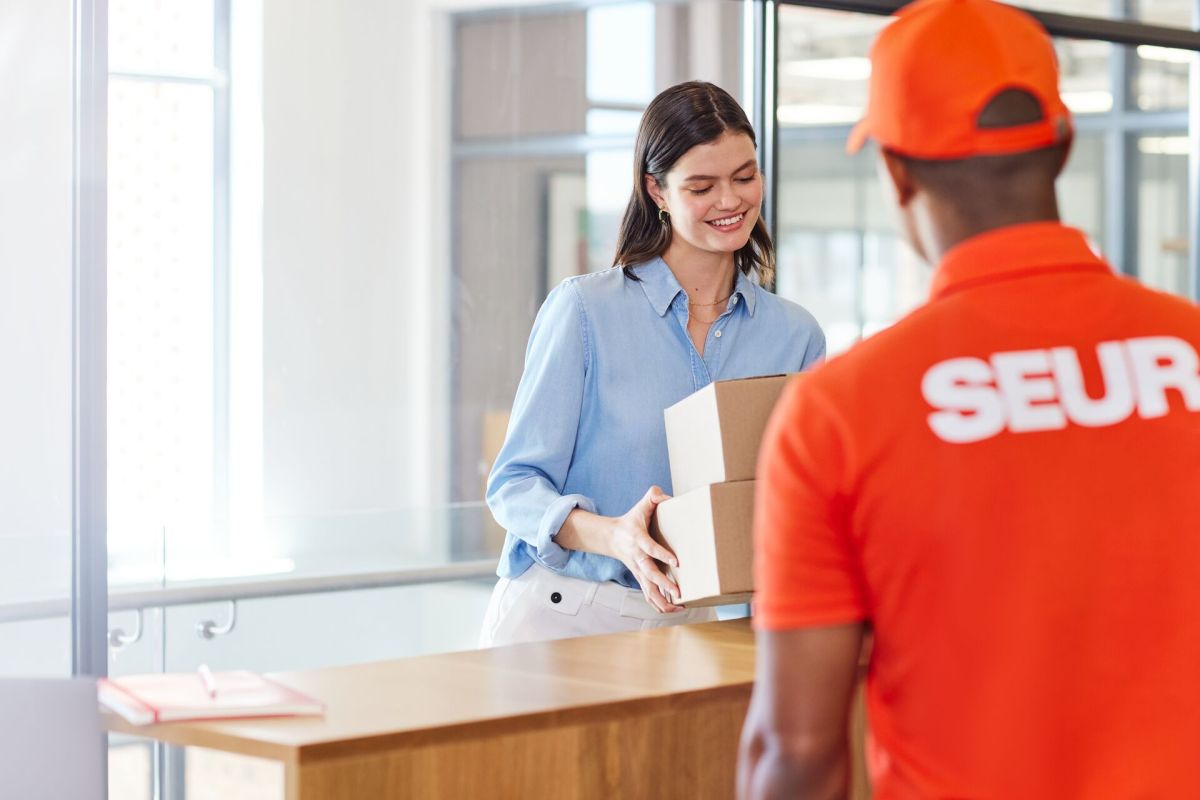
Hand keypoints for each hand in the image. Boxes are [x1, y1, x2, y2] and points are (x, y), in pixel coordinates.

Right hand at [610, 486, 683, 613]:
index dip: (662, 555)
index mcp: (638, 540)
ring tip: (679, 607)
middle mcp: (637, 558)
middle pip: (649, 574)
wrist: (611, 537)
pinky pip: (648, 595)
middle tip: (678, 591)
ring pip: (648, 590)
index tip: (677, 562)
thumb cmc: (631, 520)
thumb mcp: (640, 506)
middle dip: (663, 584)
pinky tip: (673, 609)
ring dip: (662, 601)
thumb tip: (665, 496)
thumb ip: (653, 496)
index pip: (650, 548)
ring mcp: (638, 570)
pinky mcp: (640, 578)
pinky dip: (659, 605)